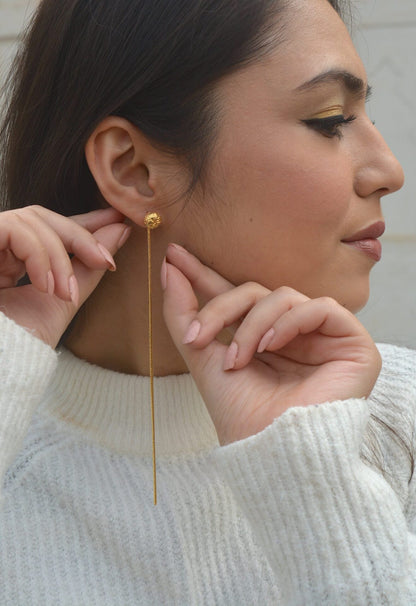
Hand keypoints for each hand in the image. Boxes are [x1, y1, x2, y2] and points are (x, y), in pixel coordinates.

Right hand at [0, 205, 129, 347]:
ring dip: (59, 257)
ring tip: (65, 293)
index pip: (48, 230)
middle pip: (40, 217)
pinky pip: (13, 229)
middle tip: (105, 261)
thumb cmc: (20, 344)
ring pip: (30, 220)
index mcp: (10, 261)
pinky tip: (45, 286)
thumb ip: (88, 266)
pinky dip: (38, 255)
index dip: (83, 222)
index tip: (119, 220)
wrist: (0, 365)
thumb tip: (119, 231)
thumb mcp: (62, 300)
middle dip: (80, 235)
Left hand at [163, 244, 380, 444]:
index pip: (236, 297)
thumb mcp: (204, 359)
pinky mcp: (351, 342)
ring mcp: (321, 337)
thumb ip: (184, 315)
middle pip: (255, 292)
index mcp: (260, 339)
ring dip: (252, 324)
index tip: (174, 256)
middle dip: (221, 307)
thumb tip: (168, 268)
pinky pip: (319, 307)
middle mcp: (291, 335)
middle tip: (199, 337)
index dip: (206, 276)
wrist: (274, 453)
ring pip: (282, 296)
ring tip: (239, 358)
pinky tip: (272, 346)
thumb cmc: (242, 415)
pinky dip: (290, 321)